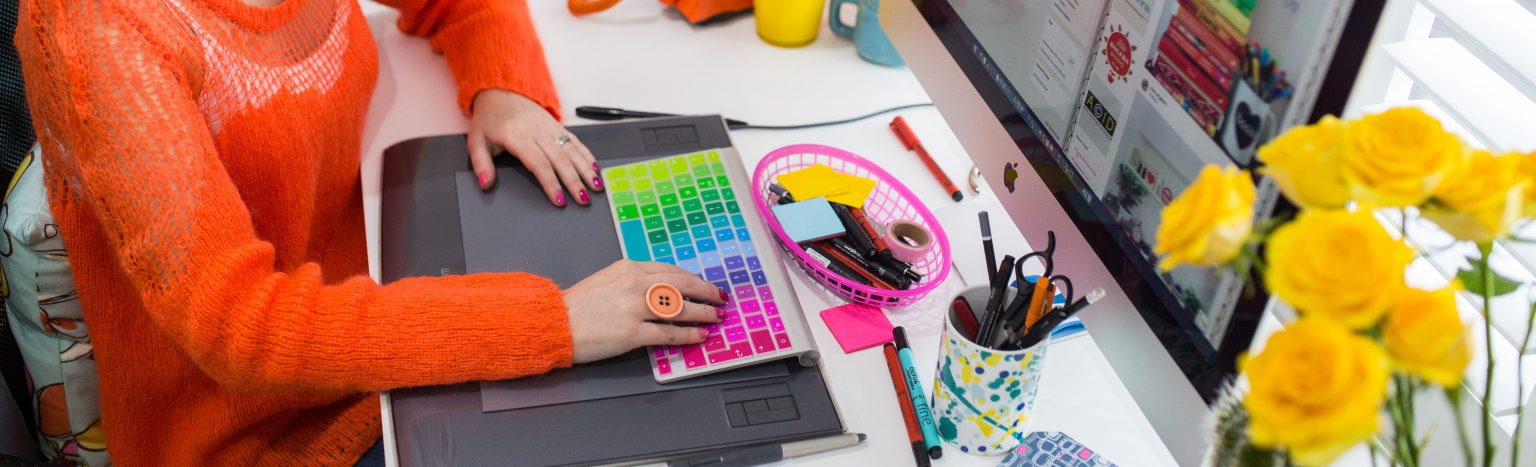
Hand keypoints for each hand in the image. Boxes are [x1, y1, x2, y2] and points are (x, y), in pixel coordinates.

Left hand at [468, 89, 601, 206]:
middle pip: (560, 160)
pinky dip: (586, 155)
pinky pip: (574, 140)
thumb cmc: (489, 119)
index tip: (559, 200)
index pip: (538, 164)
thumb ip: (480, 164)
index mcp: (517, 137)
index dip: (550, 183)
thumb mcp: (476, 140)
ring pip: (571, 150)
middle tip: (583, 199)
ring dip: (585, 169)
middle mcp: (536, 131)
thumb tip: (486, 183)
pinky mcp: (556, 125)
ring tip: (596, 186)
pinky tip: (595, 167)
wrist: (501, 91)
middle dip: (574, 181)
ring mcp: (549, 127)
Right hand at [563, 260, 728, 363]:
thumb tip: (662, 290)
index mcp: (628, 267)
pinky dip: (689, 335)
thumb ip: (634, 280)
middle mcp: (634, 284)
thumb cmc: (578, 305)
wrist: (555, 323)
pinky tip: (700, 336)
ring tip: (716, 317)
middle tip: (719, 298)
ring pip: (680, 308)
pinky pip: (669, 333)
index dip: (692, 279)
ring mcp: (634, 308)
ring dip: (703, 313)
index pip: (670, 270)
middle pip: (682, 284)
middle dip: (706, 291)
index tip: (704, 285)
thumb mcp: (607, 279)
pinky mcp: (632, 333)